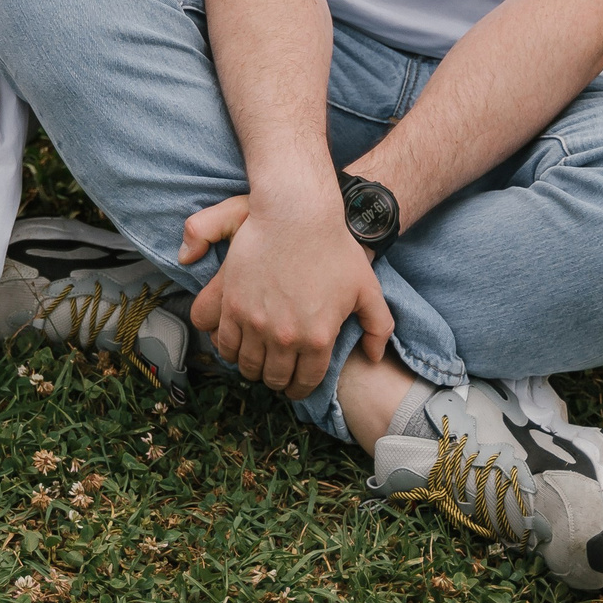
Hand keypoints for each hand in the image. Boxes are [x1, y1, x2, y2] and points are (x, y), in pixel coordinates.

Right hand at [180, 193, 392, 399]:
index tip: (294, 387)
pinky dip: (227, 350)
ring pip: (246, 365)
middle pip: (273, 377)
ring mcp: (256, 322)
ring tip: (254, 361)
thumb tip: (373, 357)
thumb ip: (378, 326)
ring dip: (250, 368)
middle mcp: (286, 337)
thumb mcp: (368, 287)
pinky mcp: (233, 304)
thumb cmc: (335, 246)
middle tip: (274, 374)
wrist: (297, 213)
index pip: (305, 381)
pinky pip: (224, 342)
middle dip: (275, 380)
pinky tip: (233, 346)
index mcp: (318, 338)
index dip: (299, 389)